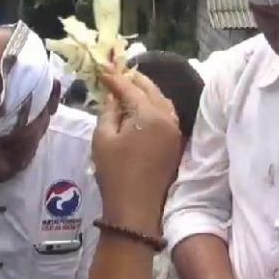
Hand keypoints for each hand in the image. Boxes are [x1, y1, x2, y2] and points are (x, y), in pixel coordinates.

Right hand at [95, 70, 181, 234]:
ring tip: (131, 88)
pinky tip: (143, 109)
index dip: (115, 78)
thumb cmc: (115, 173)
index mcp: (149, 114)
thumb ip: (108, 112)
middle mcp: (168, 118)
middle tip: (119, 72)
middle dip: (135, 80)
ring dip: (147, 92)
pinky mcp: (176, 144)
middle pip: (152, 90)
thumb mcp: (103, 139)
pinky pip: (167, 116)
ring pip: (163, 102)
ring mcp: (175, 131)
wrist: (136, 208)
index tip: (103, 69)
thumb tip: (113, 97)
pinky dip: (155, 107)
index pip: (131, 88)